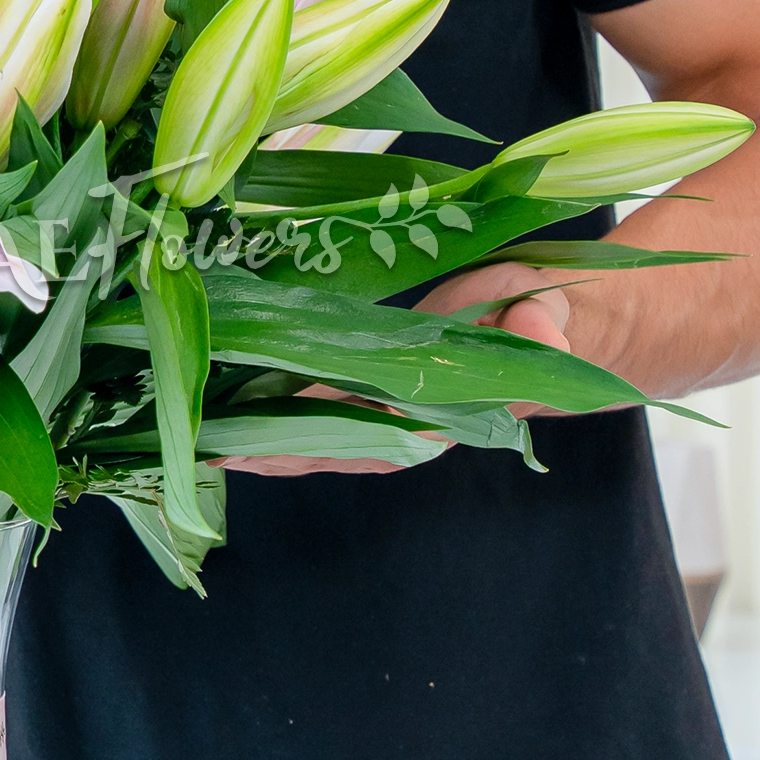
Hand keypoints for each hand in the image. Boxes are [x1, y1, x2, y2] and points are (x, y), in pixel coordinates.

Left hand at [219, 262, 571, 477]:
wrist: (551, 329)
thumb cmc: (541, 315)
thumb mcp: (545, 309)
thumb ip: (540, 325)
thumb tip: (542, 333)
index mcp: (443, 406)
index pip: (370, 419)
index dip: (315, 426)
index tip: (263, 434)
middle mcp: (411, 423)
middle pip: (333, 445)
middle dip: (273, 449)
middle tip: (212, 450)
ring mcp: (392, 417)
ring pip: (323, 443)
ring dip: (269, 448)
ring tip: (208, 448)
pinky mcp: (379, 402)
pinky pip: (326, 425)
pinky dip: (281, 430)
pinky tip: (237, 431)